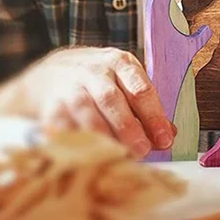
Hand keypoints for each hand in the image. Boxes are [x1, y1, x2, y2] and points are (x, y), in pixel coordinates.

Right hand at [0, 47, 174, 157]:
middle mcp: (94, 71)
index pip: (140, 89)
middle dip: (129, 128)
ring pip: (86, 111)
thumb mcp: (125, 83)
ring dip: (103, 136)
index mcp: (120, 63)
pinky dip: (75, 141)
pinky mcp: (51, 105)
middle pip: (112, 100)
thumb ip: (146, 108)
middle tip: (142, 151)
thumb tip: (168, 136)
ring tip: (118, 156)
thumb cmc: (100, 82)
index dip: (154, 116)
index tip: (164, 140)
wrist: (53, 72)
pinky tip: (88, 155)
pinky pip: (62, 126)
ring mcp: (70, 87)